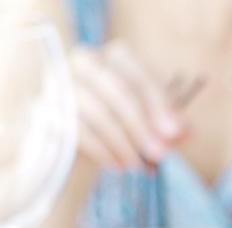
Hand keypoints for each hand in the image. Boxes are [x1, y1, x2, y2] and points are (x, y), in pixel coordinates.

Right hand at [69, 42, 185, 169]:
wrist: (73, 148)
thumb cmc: (117, 130)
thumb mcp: (146, 127)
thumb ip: (166, 126)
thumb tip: (186, 133)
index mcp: (112, 57)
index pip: (137, 75)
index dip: (159, 104)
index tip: (176, 133)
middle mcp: (83, 62)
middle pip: (116, 89)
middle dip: (142, 125)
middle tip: (160, 154)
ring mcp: (60, 84)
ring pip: (97, 110)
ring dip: (123, 142)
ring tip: (137, 166)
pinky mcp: (45, 110)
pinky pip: (77, 130)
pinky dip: (102, 150)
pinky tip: (117, 166)